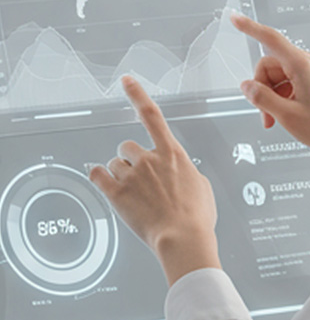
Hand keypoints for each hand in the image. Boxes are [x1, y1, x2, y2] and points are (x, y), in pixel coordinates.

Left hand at [87, 76, 221, 285]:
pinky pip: (98, 175)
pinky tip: (105, 185)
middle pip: (127, 147)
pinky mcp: (117, 193)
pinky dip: (99, 178)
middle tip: (139, 179)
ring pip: (114, 164)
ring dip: (119, 175)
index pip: (152, 115)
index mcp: (172, 154)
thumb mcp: (201, 186)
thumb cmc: (196, 218)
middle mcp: (150, 159)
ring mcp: (132, 175)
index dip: (137, 95)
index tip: (127, 81)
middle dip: (130, 160)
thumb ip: (185, 171)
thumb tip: (179, 172)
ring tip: (133, 195)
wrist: (184, 238)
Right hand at [232, 14, 309, 176]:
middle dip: (264, 88)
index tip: (235, 19)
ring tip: (278, 118)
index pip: (270, 38)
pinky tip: (290, 112)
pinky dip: (287, 95)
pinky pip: (296, 79)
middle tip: (265, 115)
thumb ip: (261, 98)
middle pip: (273, 64)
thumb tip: (247, 86)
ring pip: (283, 74)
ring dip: (275, 95)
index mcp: (303, 65)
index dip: (249, 27)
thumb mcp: (286, 116)